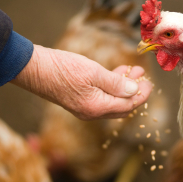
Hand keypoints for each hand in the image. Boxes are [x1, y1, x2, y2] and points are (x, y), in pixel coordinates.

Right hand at [12, 44, 153, 120]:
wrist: (34, 70)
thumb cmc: (62, 68)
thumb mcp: (93, 72)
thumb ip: (116, 83)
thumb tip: (135, 91)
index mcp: (97, 108)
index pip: (128, 106)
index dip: (141, 95)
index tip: (149, 82)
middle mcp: (92, 113)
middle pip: (122, 108)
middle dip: (135, 93)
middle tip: (143, 77)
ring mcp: (84, 108)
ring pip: (112, 102)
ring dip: (124, 88)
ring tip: (133, 71)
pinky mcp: (79, 101)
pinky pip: (102, 98)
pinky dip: (111, 87)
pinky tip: (116, 74)